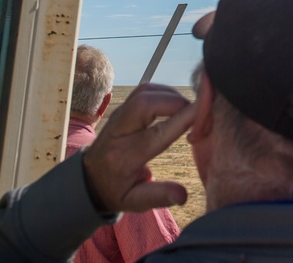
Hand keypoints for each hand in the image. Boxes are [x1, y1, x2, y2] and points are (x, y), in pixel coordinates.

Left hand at [82, 83, 194, 213]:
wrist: (88, 179)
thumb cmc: (115, 191)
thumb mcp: (133, 202)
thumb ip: (158, 196)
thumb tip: (183, 195)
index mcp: (125, 157)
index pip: (157, 133)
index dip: (183, 119)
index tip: (204, 113)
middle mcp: (119, 132)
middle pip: (145, 102)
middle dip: (176, 101)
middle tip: (197, 111)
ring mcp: (117, 117)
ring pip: (144, 92)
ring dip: (170, 94)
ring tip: (189, 107)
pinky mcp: (121, 109)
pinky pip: (143, 91)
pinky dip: (162, 92)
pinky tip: (175, 103)